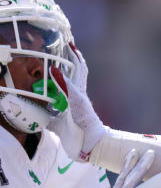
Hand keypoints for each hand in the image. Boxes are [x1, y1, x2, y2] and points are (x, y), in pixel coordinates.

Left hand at [47, 44, 106, 161]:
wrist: (91, 146)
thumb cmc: (77, 135)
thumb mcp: (58, 124)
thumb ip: (52, 116)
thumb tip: (42, 114)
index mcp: (76, 98)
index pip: (75, 75)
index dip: (72, 62)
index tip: (68, 49)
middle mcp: (80, 95)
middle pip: (79, 70)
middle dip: (74, 55)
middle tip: (70, 41)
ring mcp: (81, 99)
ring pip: (78, 75)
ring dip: (74, 60)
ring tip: (70, 46)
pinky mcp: (79, 105)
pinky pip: (70, 90)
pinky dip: (62, 80)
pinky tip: (55, 70)